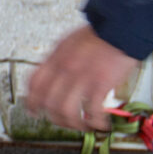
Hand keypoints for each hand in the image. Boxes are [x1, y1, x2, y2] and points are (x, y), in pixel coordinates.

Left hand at [25, 24, 140, 132]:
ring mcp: (81, 77)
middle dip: (53, 117)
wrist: (121, 27)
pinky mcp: (100, 84)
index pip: (34, 83)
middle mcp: (65, 68)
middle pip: (47, 101)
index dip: (31, 101)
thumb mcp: (69, 42)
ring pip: (65, 110)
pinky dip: (95, 122)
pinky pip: (91, 111)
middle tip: (61, 122)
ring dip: (73, 124)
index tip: (33, 110)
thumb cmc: (100, 34)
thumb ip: (59, 58)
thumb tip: (54, 75)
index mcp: (56, 57)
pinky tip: (100, 124)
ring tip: (81, 126)